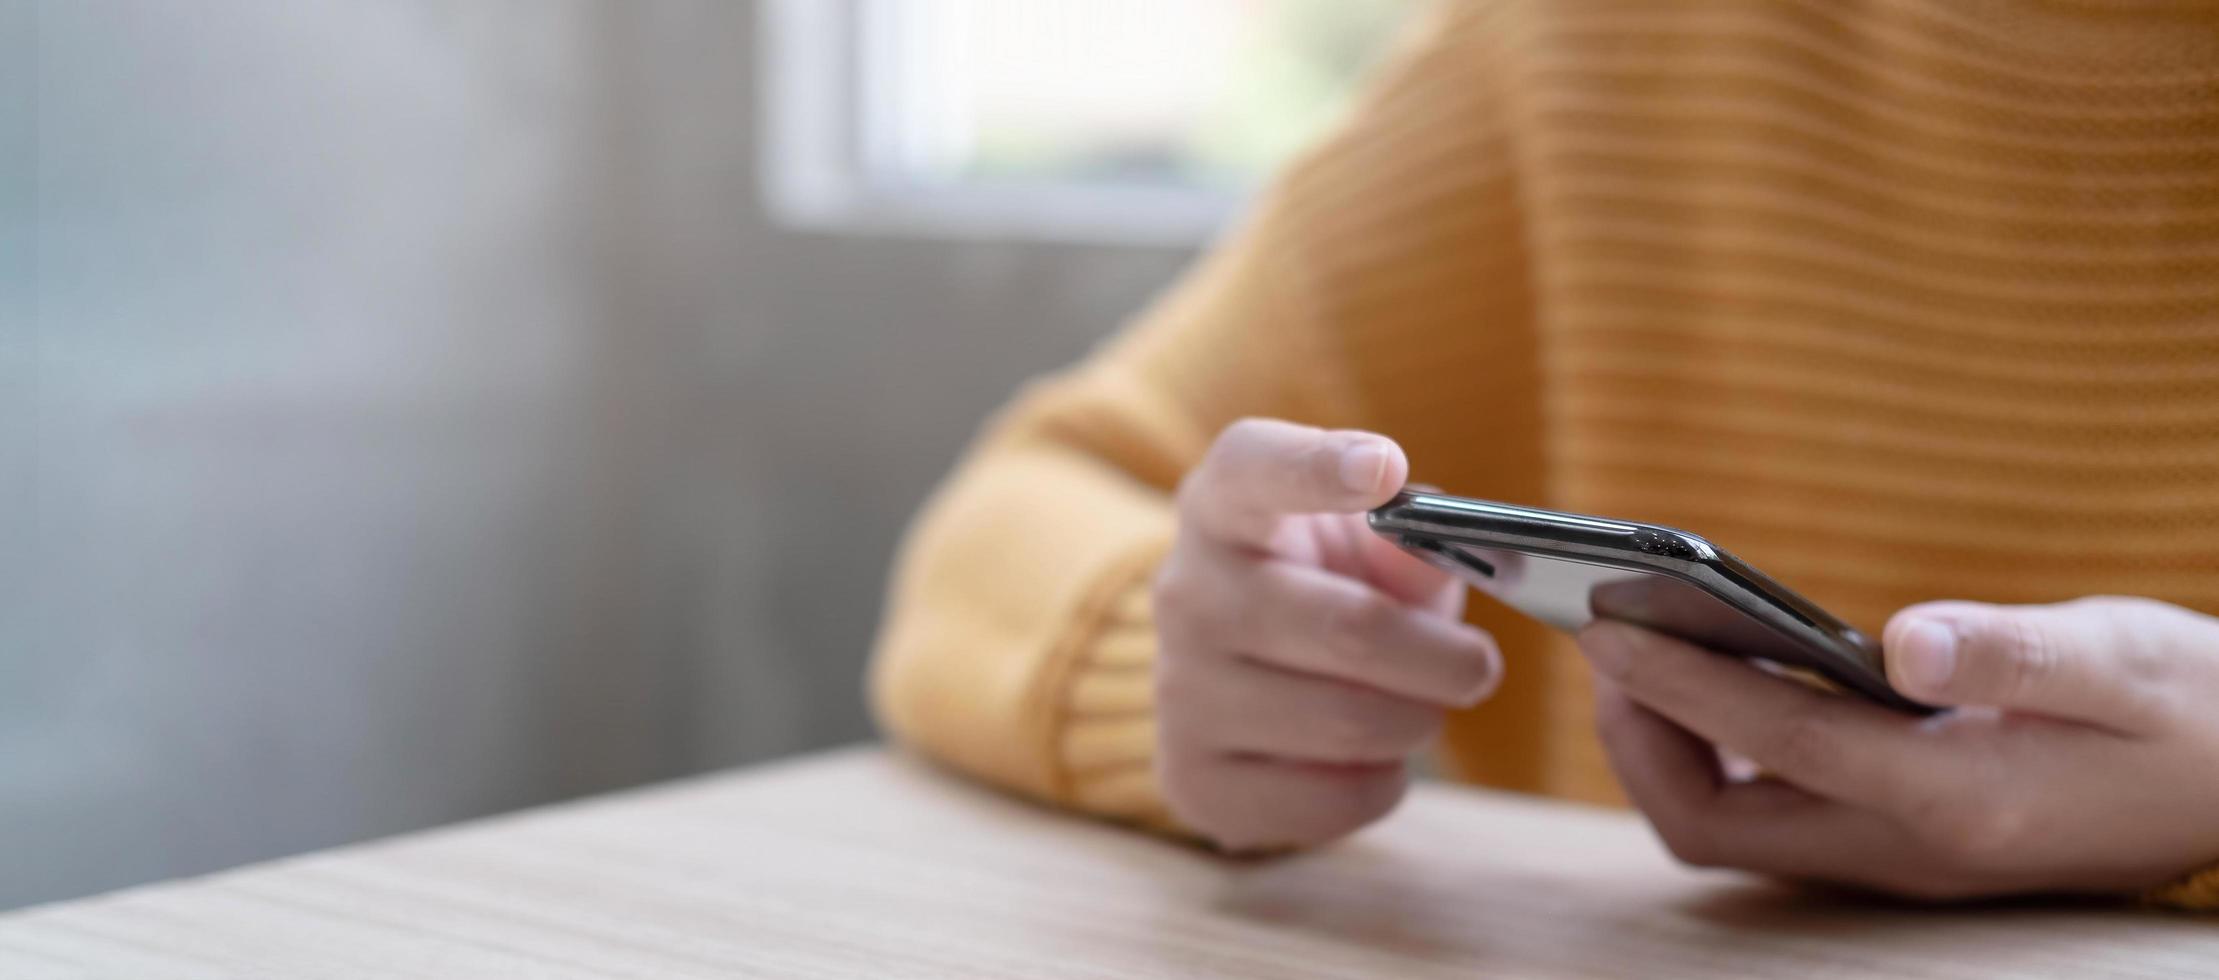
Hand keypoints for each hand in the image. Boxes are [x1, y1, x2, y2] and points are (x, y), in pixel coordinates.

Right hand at [1153, 419, 1500, 849]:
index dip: (1319, 467)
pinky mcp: (1192, 780)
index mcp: (1225, 505)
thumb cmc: (1324, 585)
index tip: (1385, 466)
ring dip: (1416, 720)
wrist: (1240, 672)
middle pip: (1352, 628)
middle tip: (1478, 666)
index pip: (1254, 468)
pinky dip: (1381, 782)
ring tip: (1415, 706)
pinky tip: (1365, 757)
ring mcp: (1179, 691)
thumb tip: (1432, 552)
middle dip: (1445, 658)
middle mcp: (1186, 592)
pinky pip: (1335, 800)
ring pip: (1352, 723)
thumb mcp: (1368, 542)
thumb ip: (1410, 538)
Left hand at [1578, 596, 2218, 899]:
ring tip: (1636, 656)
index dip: (1678, 685)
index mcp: (1956, 798)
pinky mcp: (1899, 845)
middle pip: (1714, 825)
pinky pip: (1772, 818)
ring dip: (1668, 753)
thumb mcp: (2125, 659)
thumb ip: (2017, 651)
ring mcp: (1899, 859)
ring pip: (1733, 831)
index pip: (1775, 741)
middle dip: (1637, 740)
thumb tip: (1905, 640)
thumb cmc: (2192, 708)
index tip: (1602, 627)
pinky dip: (1719, 757)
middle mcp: (1909, 847)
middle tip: (1603, 643)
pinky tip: (1715, 683)